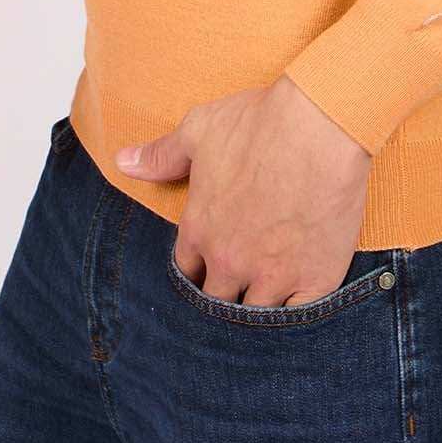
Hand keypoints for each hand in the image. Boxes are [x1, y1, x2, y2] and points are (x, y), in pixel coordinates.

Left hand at [116, 76, 372, 306]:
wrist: (319, 125)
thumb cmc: (259, 122)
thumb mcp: (200, 130)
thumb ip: (161, 155)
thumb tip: (122, 162)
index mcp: (199, 230)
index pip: (186, 271)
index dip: (196, 270)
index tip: (208, 266)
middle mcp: (229, 260)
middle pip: (215, 302)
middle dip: (222, 296)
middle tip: (235, 289)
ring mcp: (272, 274)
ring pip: (254, 318)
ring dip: (256, 312)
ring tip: (264, 311)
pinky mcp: (315, 279)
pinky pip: (299, 319)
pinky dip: (298, 319)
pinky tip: (298, 310)